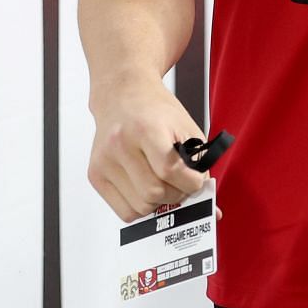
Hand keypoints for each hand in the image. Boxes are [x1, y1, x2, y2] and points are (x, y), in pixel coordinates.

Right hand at [87, 75, 207, 220]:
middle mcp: (120, 145)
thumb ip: (199, 165)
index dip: (191, 183)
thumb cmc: (157, 111)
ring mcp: (104, 162)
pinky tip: (147, 188)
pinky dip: (142, 207)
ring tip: (164, 183)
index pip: (170, 170)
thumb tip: (212, 210)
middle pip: (154, 193)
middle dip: (177, 194)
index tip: (196, 181)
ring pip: (140, 206)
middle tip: (182, 183)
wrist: (122, 96)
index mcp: (145, 128)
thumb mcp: (186, 129)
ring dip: (160, 203)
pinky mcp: (95, 175)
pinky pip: (125, 211)